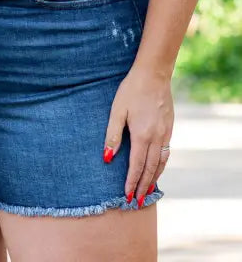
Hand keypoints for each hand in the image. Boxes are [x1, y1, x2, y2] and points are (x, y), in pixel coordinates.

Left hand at [103, 65, 173, 206]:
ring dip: (154, 178)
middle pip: (150, 168)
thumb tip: (107, 158)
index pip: (136, 165)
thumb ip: (113, 135)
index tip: (128, 195)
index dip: (132, 181)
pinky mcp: (169, 126)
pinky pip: (166, 151)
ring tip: (148, 190)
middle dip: (143, 186)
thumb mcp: (117, 110)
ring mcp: (165, 132)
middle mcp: (156, 137)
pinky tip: (158, 168)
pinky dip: (162, 165)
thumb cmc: (131, 90)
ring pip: (161, 162)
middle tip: (138, 201)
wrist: (154, 74)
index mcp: (142, 135)